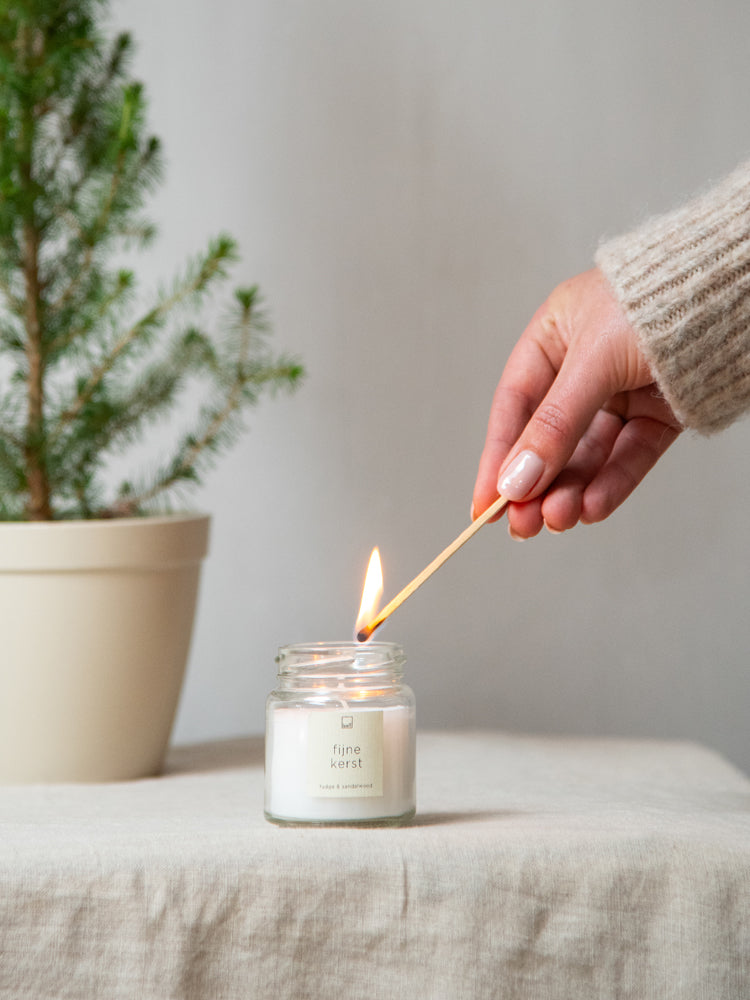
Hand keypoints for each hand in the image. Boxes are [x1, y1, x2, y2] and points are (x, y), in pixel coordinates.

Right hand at [472, 268, 680, 538]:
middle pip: (550, 438)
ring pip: (589, 453)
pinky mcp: (659, 413)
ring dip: (572, 490)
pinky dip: (611, 482)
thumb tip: (515, 482)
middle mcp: (584, 366)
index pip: (515, 406)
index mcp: (555, 335)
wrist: (737, 292)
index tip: (486, 504)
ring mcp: (623, 391)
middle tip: (522, 525)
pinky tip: (593, 507)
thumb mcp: (594, 360)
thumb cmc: (660, 300)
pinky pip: (629, 454)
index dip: (498, 458)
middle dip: (536, 484)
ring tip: (560, 519)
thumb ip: (555, 425)